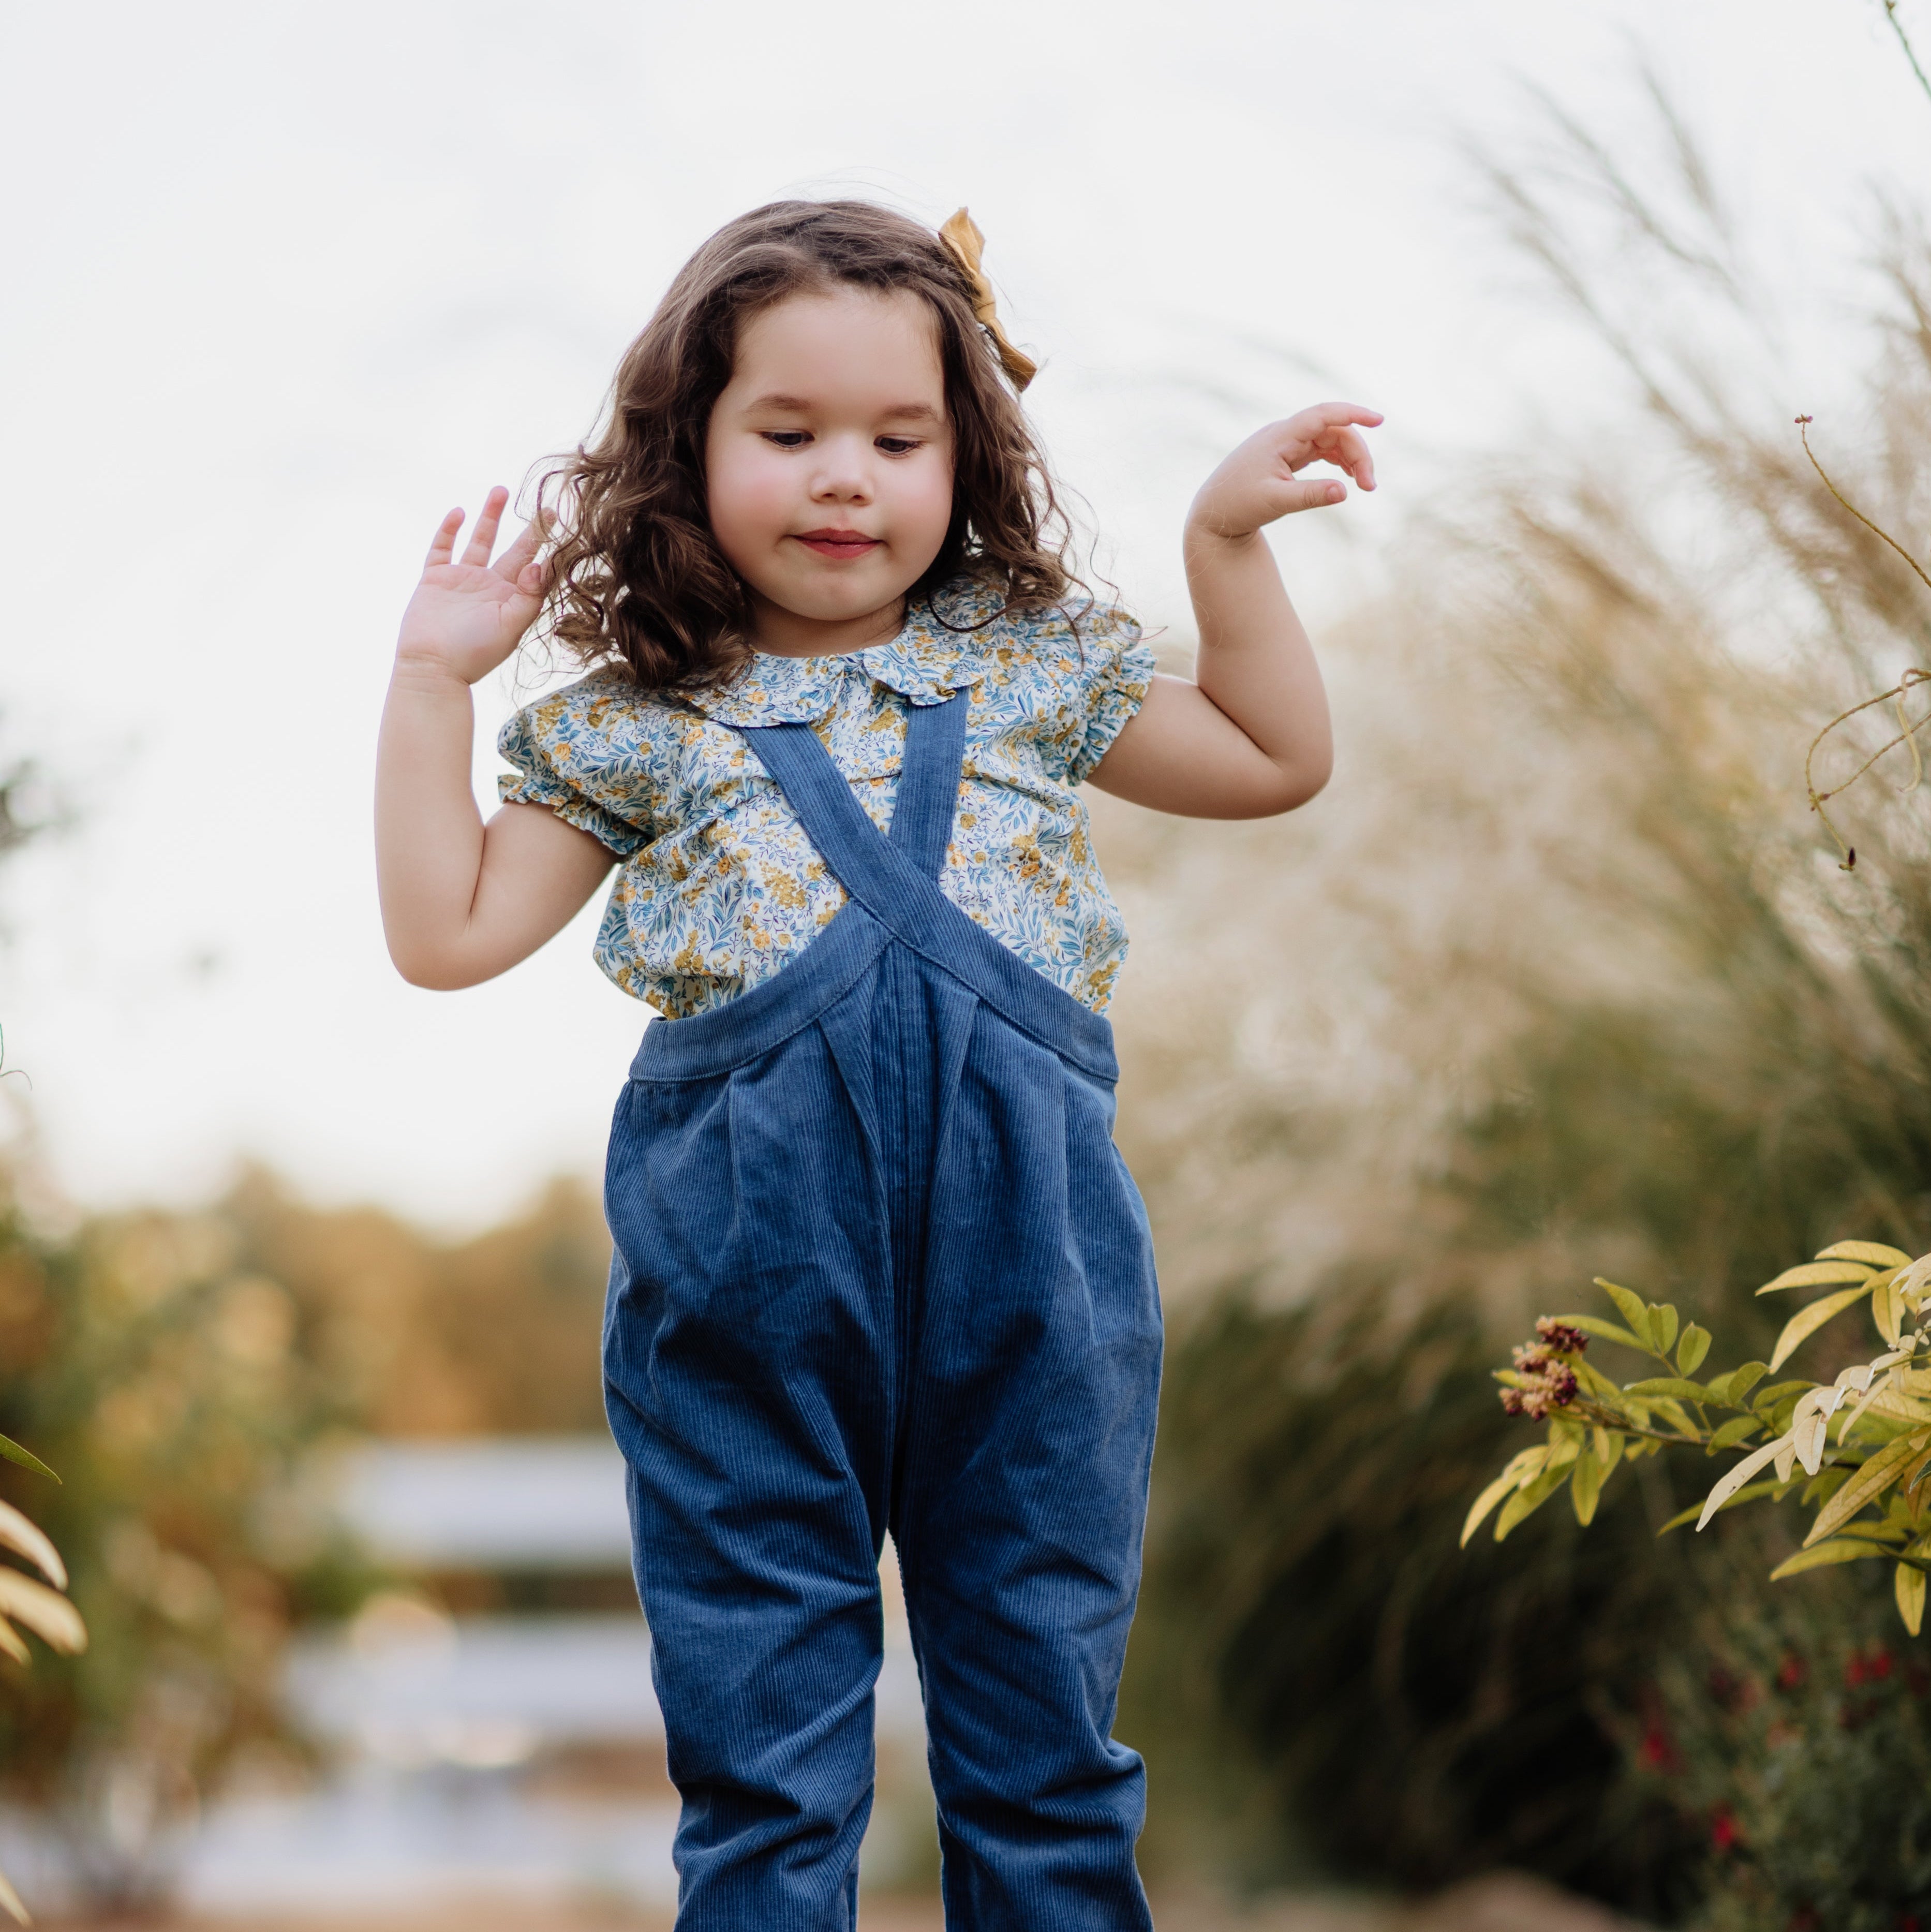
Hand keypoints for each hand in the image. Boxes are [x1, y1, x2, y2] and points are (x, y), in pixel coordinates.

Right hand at [395, 486, 550, 685]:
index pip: (535, 568)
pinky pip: (442, 549)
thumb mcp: (510, 627)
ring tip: (500, 491)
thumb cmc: (474, 653)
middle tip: (543, 507)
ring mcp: (462, 581)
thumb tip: (541, 565)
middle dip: (528, 529)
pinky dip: (449, 530)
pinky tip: (460, 512)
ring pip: (480, 541)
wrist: (432, 667)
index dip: (548, 548)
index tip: (562, 524)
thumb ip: (528, 597)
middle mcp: (490, 587)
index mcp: (512, 600)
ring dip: (490, 517)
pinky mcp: (435, 579)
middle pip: (513, 550)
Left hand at [1187, 402, 1382, 541]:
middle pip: (1333, 431)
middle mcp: (1284, 435)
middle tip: (1370, 487)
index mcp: (1279, 437)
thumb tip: (1345, 492)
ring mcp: (1286, 444)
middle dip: (1357, 453)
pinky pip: (1320, 450)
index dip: (1352, 413)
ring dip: (1350, 458)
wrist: (1212, 515)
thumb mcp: (1275, 502)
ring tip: (1364, 486)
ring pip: (1329, 440)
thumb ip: (1310, 496)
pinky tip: (1348, 478)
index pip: (1322, 415)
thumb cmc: (1238, 506)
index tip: (1379, 420)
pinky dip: (1338, 461)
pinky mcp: (1286, 457)